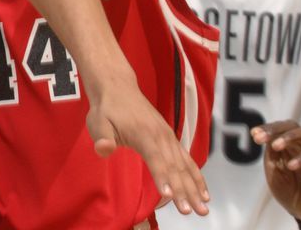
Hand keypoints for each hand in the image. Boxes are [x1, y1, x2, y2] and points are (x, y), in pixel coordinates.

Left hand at [87, 79, 209, 215]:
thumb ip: (102, 137)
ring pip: (184, 166)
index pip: (155, 159)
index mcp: (143, 134)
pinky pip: (187, 160)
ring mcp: (168, 137)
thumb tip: (103, 148)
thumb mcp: (97, 122)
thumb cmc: (106, 109)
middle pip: (174, 167)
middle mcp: (161, 136)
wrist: (119, 87)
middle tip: (193, 212)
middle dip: (185, 191)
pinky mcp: (170, 139)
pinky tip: (204, 192)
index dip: (162, 178)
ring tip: (203, 209)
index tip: (170, 197)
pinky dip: (196, 176)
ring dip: (195, 188)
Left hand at [253, 121, 300, 225]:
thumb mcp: (273, 172)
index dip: (266, 128)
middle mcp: (299, 146)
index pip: (278, 128)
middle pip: (291, 125)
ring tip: (276, 146)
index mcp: (286, 146)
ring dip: (289, 136)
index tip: (253, 133)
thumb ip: (271, 155)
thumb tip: (267, 138)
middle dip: (275, 129)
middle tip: (261, 138)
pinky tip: (291, 166)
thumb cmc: (287, 191)